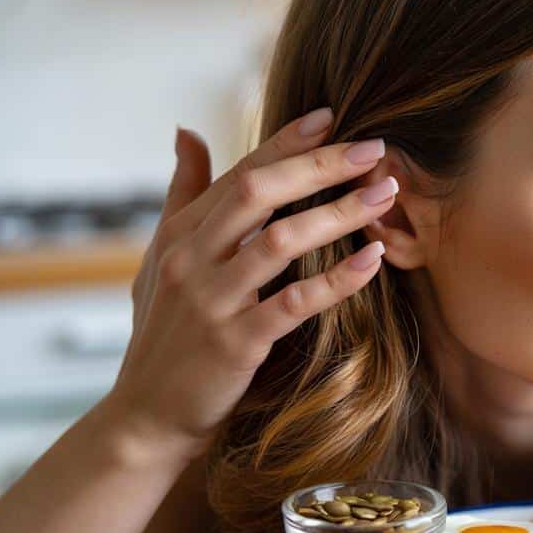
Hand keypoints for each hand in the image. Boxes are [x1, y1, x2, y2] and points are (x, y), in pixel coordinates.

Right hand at [109, 108, 395, 456]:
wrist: (146, 415)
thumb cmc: (164, 334)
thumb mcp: (161, 258)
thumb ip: (182, 194)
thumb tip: (186, 131)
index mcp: (181, 233)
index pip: (240, 173)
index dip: (287, 142)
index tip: (332, 117)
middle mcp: (191, 259)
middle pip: (260, 193)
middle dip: (321, 165)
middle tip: (375, 148)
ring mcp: (212, 301)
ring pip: (281, 241)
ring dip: (339, 212)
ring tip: (385, 194)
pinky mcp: (235, 343)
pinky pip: (294, 302)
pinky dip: (338, 278)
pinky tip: (373, 258)